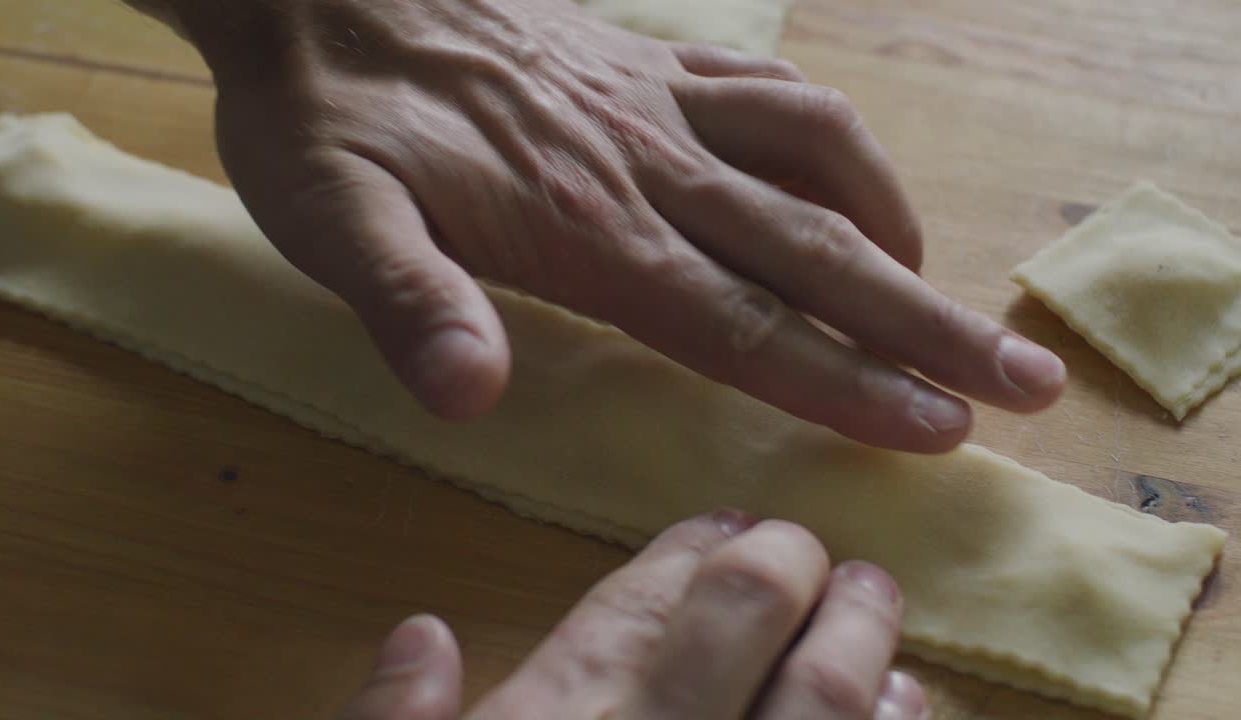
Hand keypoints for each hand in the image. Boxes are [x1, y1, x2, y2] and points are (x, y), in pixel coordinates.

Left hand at [172, 0, 1063, 451]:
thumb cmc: (326, 120)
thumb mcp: (335, 221)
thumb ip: (410, 304)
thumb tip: (470, 395)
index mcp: (589, 228)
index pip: (742, 323)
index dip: (842, 382)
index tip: (937, 427)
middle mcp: (650, 169)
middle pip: (814, 257)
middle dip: (924, 330)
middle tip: (1022, 382)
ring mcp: (659, 107)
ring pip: (817, 162)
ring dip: (895, 231)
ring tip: (942, 291)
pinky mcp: (650, 63)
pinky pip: (773, 93)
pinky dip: (835, 143)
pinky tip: (851, 174)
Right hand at [339, 512, 926, 719]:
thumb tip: (421, 634)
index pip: (637, 601)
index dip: (690, 554)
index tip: (722, 526)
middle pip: (746, 618)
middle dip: (784, 567)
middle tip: (809, 549)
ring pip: (825, 705)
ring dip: (857, 641)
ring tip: (874, 606)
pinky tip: (906, 704)